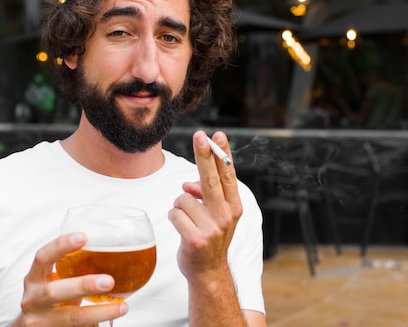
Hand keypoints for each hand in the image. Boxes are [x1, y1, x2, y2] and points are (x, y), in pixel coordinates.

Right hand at [13, 233, 127, 326]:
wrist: (33, 325)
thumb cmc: (49, 297)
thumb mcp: (53, 280)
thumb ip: (71, 268)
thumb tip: (112, 252)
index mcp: (34, 278)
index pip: (42, 258)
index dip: (60, 246)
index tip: (83, 237)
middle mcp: (33, 300)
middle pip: (54, 292)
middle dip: (83, 285)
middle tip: (108, 281)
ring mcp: (40, 321)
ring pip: (72, 318)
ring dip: (99, 312)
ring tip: (121, 307)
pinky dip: (96, 324)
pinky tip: (111, 318)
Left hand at [168, 130, 242, 279]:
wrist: (209, 272)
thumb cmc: (209, 237)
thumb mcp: (215, 215)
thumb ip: (205, 195)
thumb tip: (187, 184)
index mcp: (233, 206)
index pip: (228, 174)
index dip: (222, 153)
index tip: (218, 135)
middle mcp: (226, 215)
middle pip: (210, 178)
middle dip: (204, 154)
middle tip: (199, 135)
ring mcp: (212, 228)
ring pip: (183, 197)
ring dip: (180, 206)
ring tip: (189, 221)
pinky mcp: (195, 238)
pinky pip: (174, 213)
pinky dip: (174, 218)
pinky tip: (182, 229)